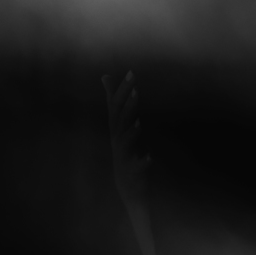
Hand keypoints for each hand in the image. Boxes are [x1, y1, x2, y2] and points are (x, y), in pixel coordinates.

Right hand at [101, 71, 150, 208]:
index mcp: (116, 126)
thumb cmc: (124, 146)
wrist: (127, 181)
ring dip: (131, 132)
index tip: (132, 72)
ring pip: (125, 142)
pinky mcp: (133, 170)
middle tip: (136, 89)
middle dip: (128, 104)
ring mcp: (124, 154)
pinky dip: (143, 161)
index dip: (123, 89)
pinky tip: (151, 157)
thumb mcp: (120, 122)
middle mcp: (117, 138)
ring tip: (140, 122)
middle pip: (120, 120)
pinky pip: (137, 166)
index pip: (117, 104)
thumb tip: (104, 75)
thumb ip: (114, 99)